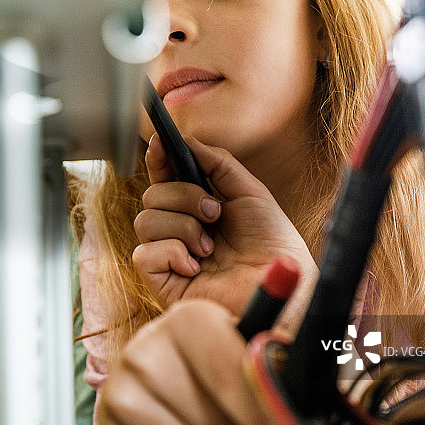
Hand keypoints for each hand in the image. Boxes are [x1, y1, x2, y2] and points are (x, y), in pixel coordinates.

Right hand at [96, 297, 304, 424]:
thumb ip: (270, 346)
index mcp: (188, 318)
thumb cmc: (214, 372)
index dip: (269, 419)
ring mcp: (121, 390)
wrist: (161, 391)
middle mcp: (146, 348)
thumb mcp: (244, 350)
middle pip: (219, 422)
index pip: (236, 376)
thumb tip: (293, 280)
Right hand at [132, 134, 317, 315]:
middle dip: (184, 197)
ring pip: (145, 221)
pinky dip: (173, 253)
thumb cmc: (271, 242)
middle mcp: (180, 229)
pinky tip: (198, 267)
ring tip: (211, 247)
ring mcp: (170, 256)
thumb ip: (217, 163)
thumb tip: (186, 140)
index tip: (160, 144)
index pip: (165, 178)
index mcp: (197, 207)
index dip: (158, 159)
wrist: (281, 284)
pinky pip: (143, 254)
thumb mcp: (249, 191)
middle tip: (215, 213)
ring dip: (184, 227)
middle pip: (151, 195)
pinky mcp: (163, 283)